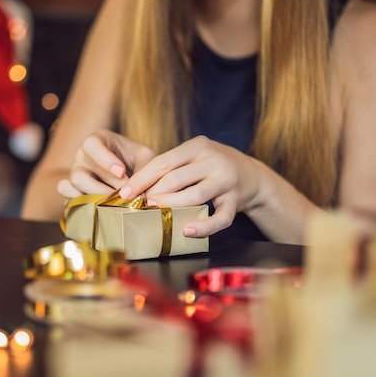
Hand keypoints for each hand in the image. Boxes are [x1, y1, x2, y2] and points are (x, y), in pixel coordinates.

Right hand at [57, 130, 155, 197]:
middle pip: (84, 168)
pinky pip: (66, 191)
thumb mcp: (146, 159)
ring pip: (76, 181)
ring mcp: (75, 171)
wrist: (132, 177)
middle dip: (107, 184)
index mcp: (98, 140)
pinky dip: (79, 199)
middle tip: (126, 194)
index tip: (122, 172)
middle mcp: (83, 155)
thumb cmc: (138, 162)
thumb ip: (144, 169)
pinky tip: (98, 206)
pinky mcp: (72, 188)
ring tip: (116, 203)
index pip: (91, 144)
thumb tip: (140, 191)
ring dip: (96, 194)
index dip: (104, 159)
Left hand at [119, 136, 262, 236]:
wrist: (250, 174)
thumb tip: (136, 189)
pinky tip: (187, 230)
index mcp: (197, 146)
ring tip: (158, 214)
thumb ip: (170, 168)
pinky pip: (221, 217)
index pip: (163, 162)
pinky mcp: (237, 200)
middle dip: (154, 194)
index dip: (141, 179)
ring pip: (195, 196)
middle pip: (176, 179)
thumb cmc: (210, 166)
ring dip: (173, 206)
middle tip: (141, 206)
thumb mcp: (193, 157)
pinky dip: (204, 226)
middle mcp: (213, 160)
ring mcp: (227, 180)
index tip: (124, 194)